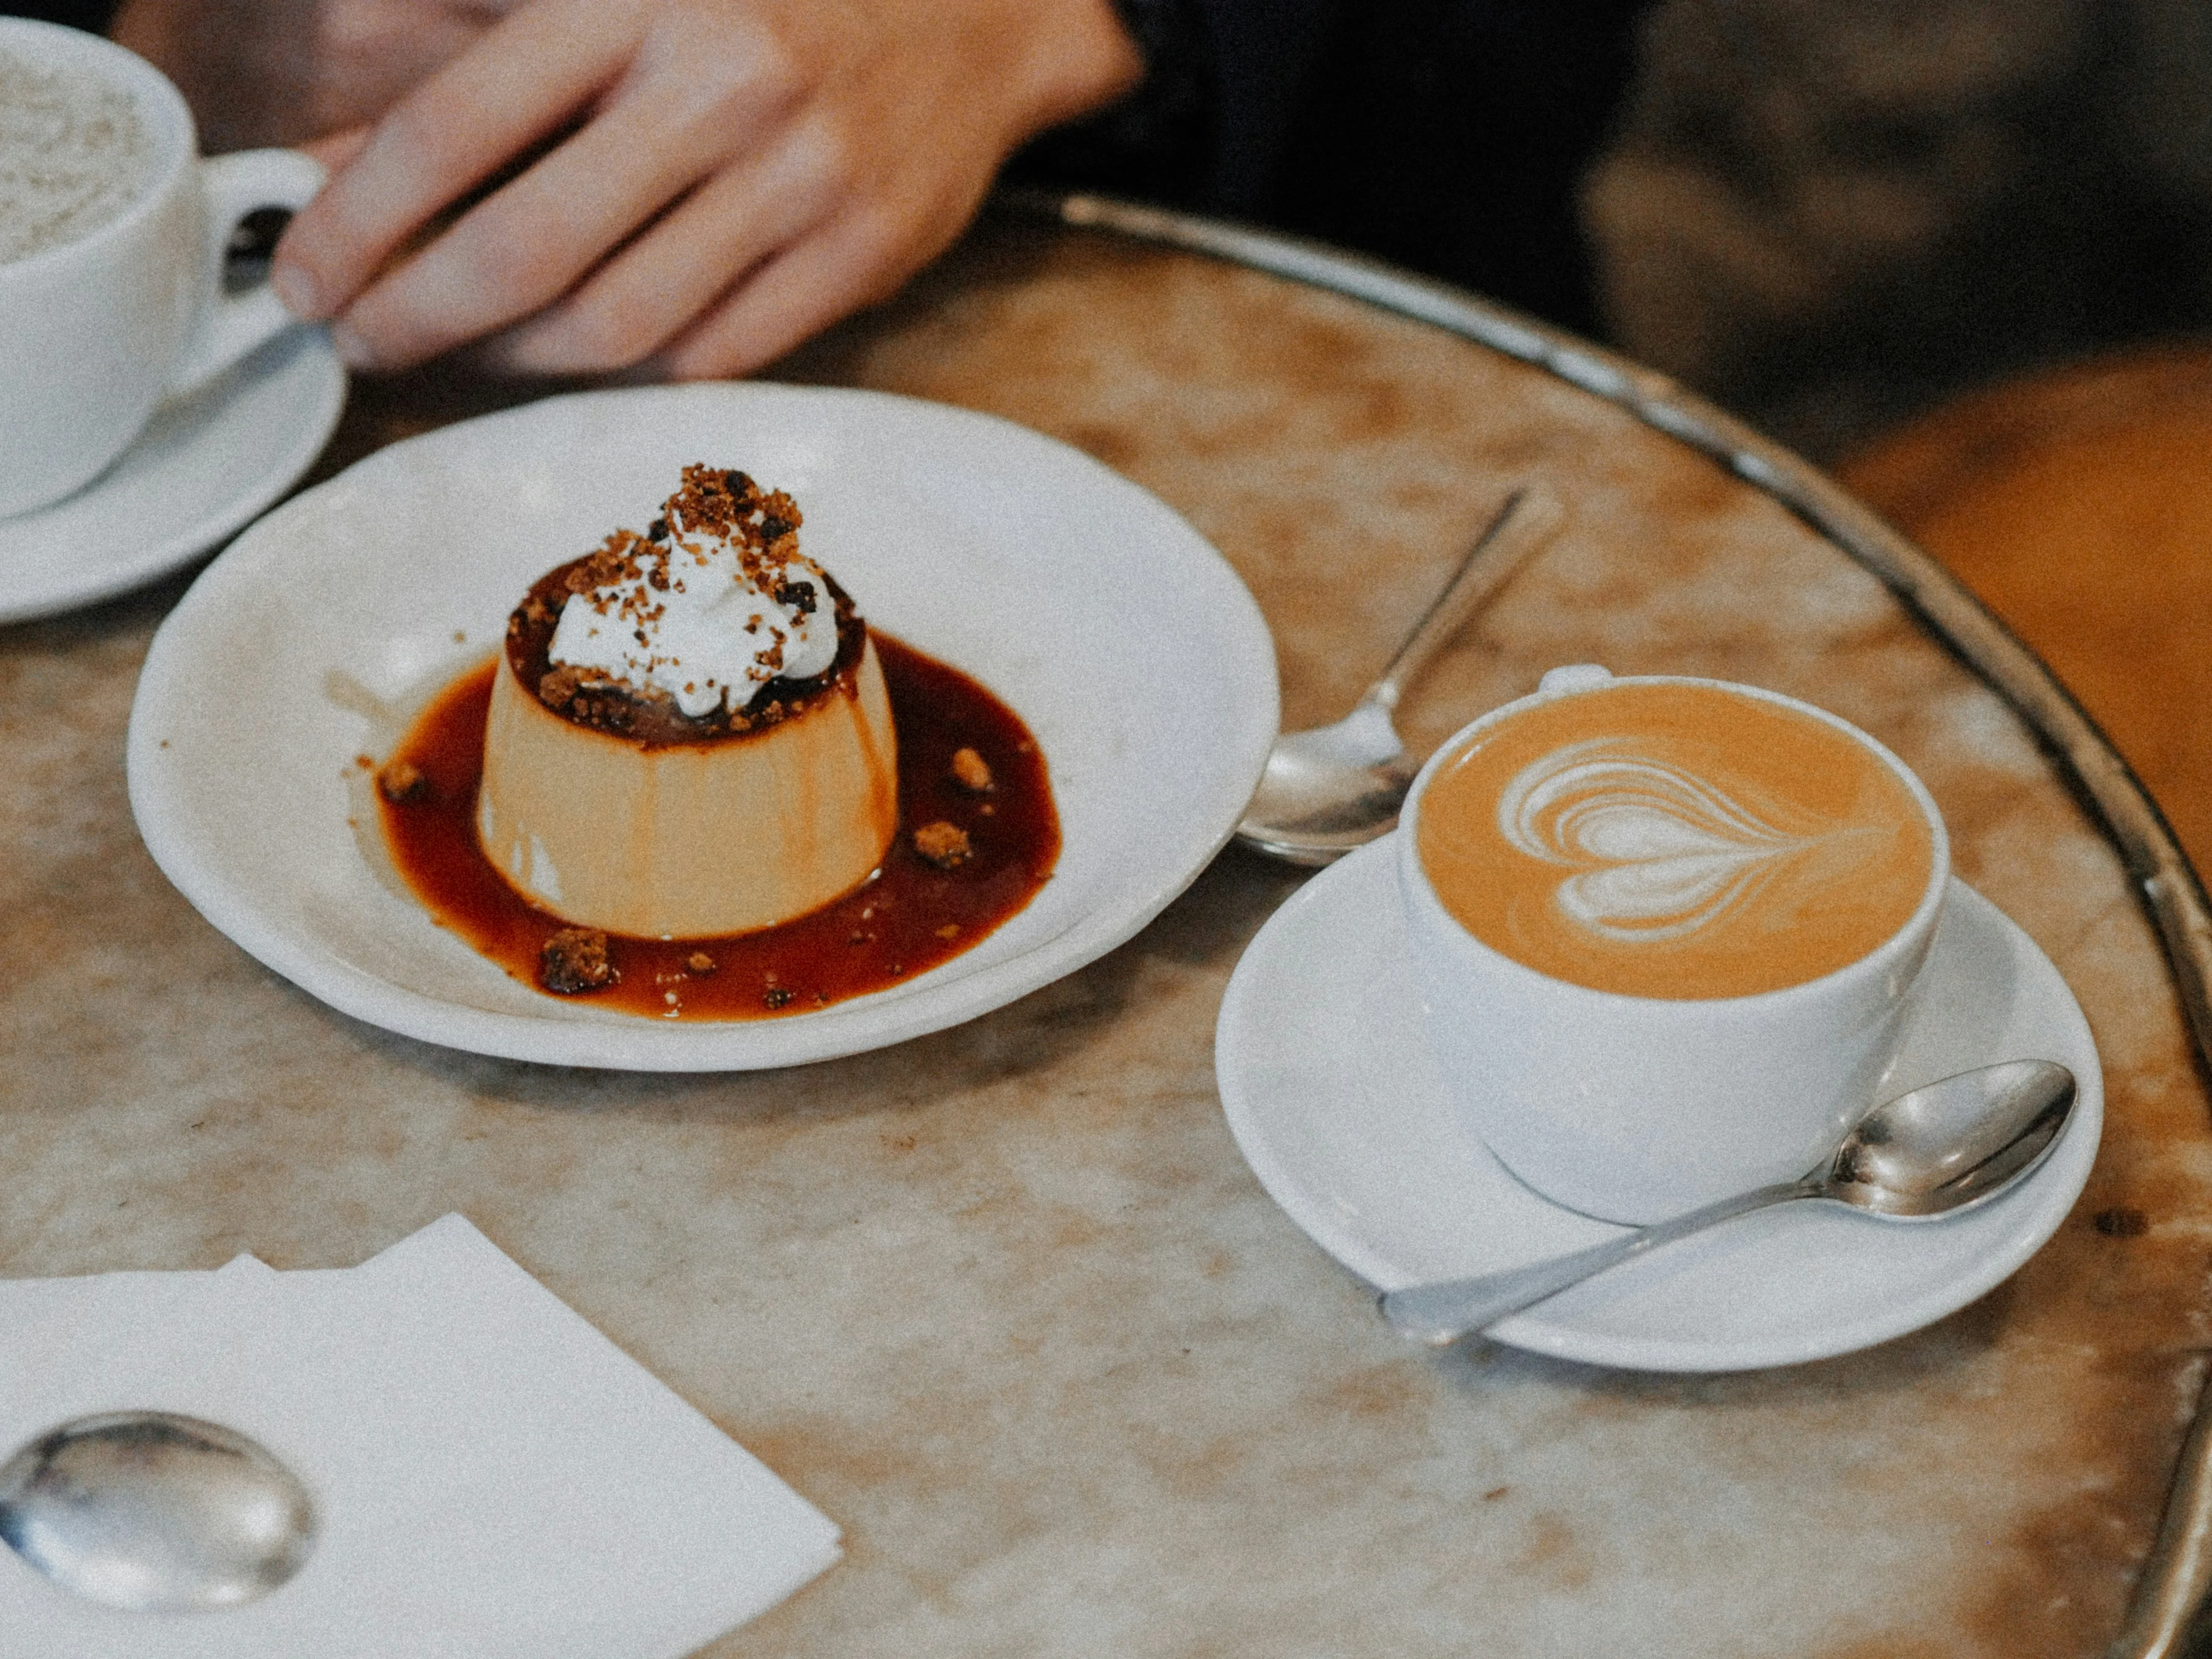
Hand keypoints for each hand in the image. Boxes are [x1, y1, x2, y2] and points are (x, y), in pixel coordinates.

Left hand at [266, 0, 1142, 377]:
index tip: (307, 277)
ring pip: (618, 322)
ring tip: (462, 354)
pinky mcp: (862, 255)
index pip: (457, 129)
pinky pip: (715, 353)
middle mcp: (722, 84)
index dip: (360, 221)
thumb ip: (498, 29)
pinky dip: (631, 370)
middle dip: (418, 315)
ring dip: (514, 360)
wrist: (979, 3)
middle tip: (361, 341)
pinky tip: (581, 357)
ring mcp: (803, 181)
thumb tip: (352, 145)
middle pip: (528, 249)